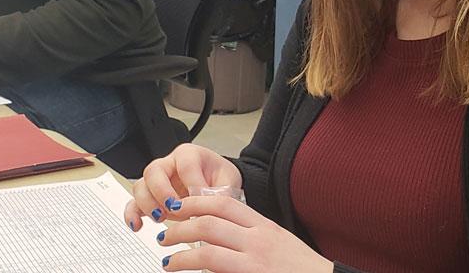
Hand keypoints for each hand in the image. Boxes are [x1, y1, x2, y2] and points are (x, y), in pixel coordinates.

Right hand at [124, 144, 241, 229]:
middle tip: (174, 208)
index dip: (192, 183)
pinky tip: (138, 225)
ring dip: (148, 204)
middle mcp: (169, 164)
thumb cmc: (219, 178)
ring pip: (141, 186)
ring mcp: (157, 181)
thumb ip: (220, 193)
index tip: (200, 200)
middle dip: (162, 192)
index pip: (185, 164)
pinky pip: (134, 203)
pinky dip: (133, 214)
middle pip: (154, 171)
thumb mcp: (227, 181)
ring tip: (161, 218)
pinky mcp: (151, 198)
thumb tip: (209, 208)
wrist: (216, 184)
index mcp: (189, 154)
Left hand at [154, 195, 331, 272]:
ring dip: (180, 255)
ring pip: (206, 250)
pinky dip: (195, 272)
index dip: (194, 202)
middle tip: (166, 233)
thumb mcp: (278, 242)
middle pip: (208, 223)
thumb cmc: (302, 268)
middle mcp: (258, 240)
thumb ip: (252, 234)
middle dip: (179, 227)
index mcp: (264, 226)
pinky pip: (215, 271)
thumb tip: (221, 230)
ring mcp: (254, 262)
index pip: (223, 203)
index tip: (179, 207)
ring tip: (168, 260)